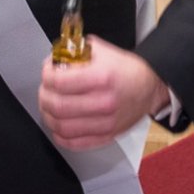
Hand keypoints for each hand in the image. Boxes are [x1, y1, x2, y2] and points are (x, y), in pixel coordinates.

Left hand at [38, 36, 169, 150]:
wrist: (149, 86)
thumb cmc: (125, 69)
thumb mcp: (100, 50)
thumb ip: (74, 52)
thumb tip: (54, 58)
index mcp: (101, 78)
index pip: (60, 82)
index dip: (46, 76)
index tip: (47, 72)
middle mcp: (104, 102)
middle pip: (58, 106)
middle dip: (44, 96)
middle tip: (45, 89)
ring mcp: (105, 122)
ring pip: (63, 127)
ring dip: (48, 116)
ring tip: (48, 107)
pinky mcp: (107, 136)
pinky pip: (75, 143)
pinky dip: (60, 136)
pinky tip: (58, 125)